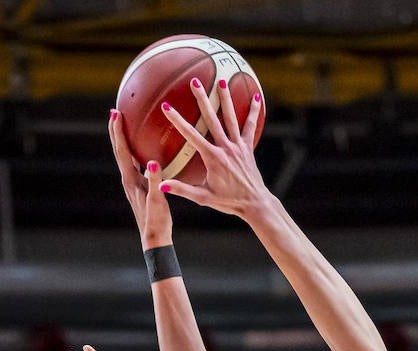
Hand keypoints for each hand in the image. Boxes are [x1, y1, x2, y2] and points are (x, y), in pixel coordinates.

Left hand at [109, 111, 172, 248]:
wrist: (154, 238)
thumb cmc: (156, 221)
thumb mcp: (157, 201)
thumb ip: (155, 181)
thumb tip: (153, 162)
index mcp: (130, 180)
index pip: (121, 150)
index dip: (118, 131)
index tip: (116, 113)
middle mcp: (128, 179)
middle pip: (119, 150)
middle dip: (115, 131)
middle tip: (114, 112)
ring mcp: (133, 183)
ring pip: (125, 156)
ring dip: (123, 139)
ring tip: (125, 124)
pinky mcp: (139, 187)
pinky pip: (136, 163)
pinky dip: (136, 151)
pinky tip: (144, 147)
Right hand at [157, 78, 266, 218]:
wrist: (254, 203)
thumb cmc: (228, 202)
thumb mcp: (203, 198)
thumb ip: (182, 190)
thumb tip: (161, 185)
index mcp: (213, 158)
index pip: (191, 135)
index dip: (178, 121)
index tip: (167, 107)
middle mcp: (225, 148)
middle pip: (212, 118)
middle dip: (202, 99)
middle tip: (195, 81)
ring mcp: (238, 146)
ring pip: (231, 117)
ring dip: (226, 98)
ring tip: (221, 80)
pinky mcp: (248, 147)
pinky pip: (250, 126)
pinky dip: (254, 112)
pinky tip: (257, 98)